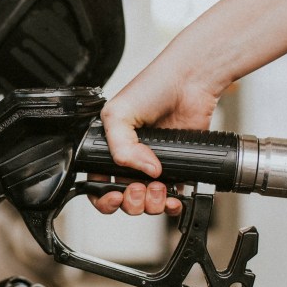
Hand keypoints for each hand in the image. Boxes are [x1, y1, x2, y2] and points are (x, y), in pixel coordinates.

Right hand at [91, 51, 221, 216]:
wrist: (189, 81)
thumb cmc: (153, 87)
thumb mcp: (118, 114)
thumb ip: (120, 147)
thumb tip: (146, 172)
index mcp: (109, 147)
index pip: (97, 183)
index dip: (103, 196)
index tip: (114, 196)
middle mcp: (130, 160)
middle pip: (123, 199)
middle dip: (130, 201)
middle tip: (138, 189)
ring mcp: (153, 166)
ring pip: (146, 203)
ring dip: (151, 203)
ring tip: (158, 188)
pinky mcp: (178, 168)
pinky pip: (172, 198)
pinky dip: (172, 204)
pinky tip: (173, 198)